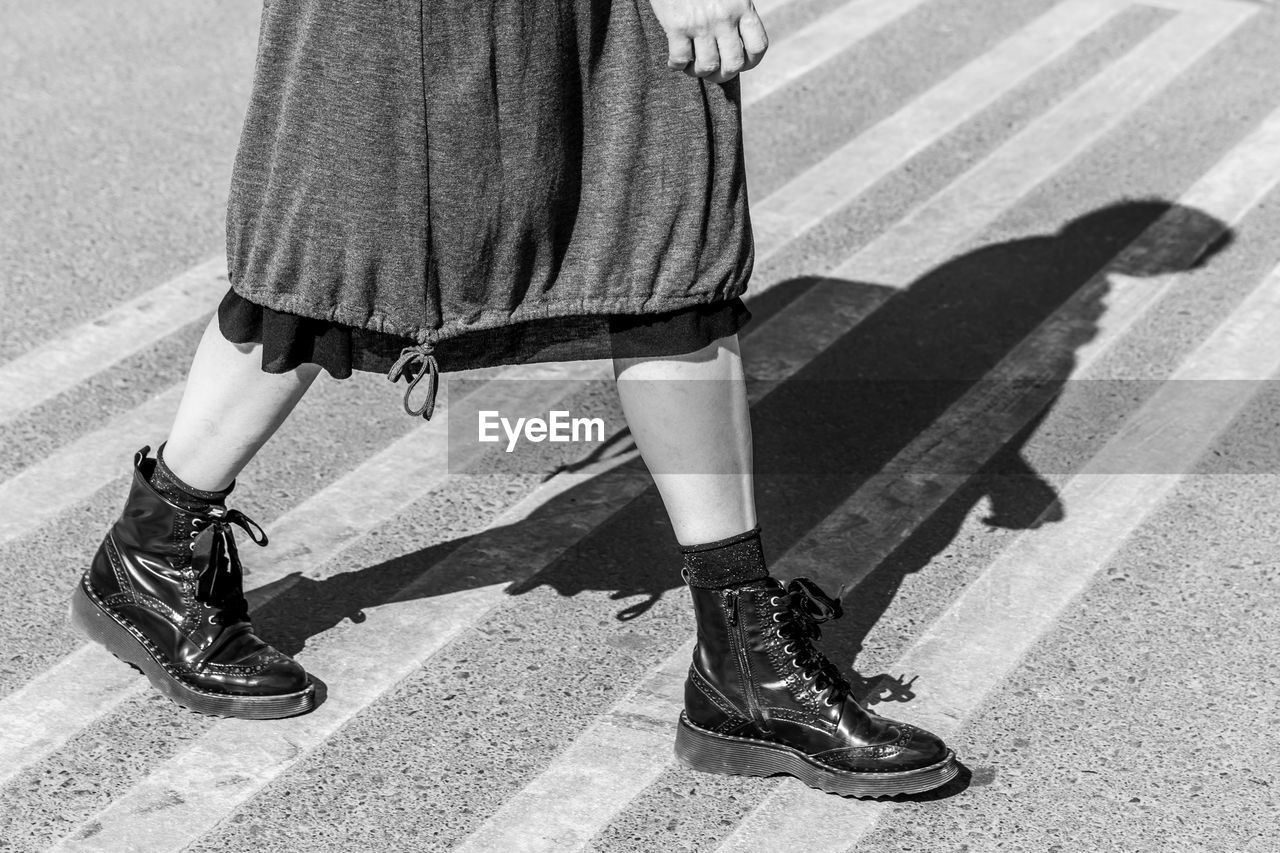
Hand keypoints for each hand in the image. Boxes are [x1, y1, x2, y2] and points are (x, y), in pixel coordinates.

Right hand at [646, 0, 768, 83]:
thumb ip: (736, 10)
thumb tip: (735, 40)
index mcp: (742, 6)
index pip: (758, 47)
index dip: (750, 62)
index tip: (740, 63)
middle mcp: (724, 16)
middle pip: (733, 64)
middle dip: (723, 75)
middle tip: (713, 72)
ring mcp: (700, 22)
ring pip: (707, 66)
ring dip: (698, 72)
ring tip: (692, 66)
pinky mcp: (676, 25)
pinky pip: (680, 59)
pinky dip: (677, 65)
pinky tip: (674, 60)